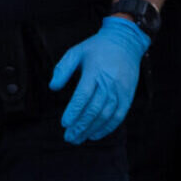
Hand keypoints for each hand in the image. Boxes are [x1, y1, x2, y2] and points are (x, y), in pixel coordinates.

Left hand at [50, 15, 150, 143]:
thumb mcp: (76, 51)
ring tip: (78, 138)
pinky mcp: (128, 96)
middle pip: (94, 109)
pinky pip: (119, 116)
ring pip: (106, 115)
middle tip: (69, 137)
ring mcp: (120, 91)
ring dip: (91, 129)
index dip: (74, 111)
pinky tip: (95, 135)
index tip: (64, 123)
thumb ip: (63, 69)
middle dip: (80, 126)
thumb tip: (52, 87)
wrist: (125, 42)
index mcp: (94, 71)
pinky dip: (107, 128)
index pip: (83, 96)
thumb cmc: (97, 48)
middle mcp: (108, 83)